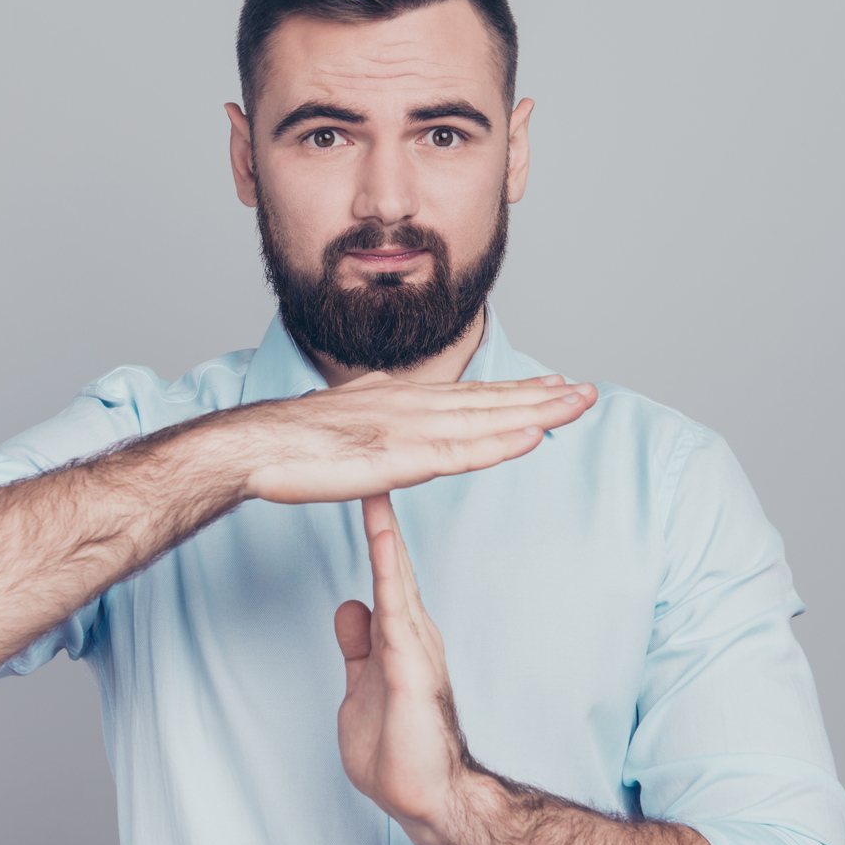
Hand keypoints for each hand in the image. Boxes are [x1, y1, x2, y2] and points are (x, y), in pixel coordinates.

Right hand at [244, 374, 594, 505]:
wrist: (257, 446)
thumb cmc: (292, 439)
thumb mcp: (344, 414)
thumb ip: (372, 406)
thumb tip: (386, 395)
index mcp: (401, 400)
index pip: (471, 394)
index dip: (516, 391)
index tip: (552, 386)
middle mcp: (413, 405)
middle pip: (491, 401)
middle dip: (544, 396)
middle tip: (588, 391)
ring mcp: (410, 429)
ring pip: (488, 420)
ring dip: (539, 412)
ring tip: (579, 405)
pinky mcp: (401, 458)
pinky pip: (463, 452)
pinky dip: (503, 443)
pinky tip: (535, 436)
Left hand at [333, 493, 466, 842]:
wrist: (428, 797)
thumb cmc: (398, 750)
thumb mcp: (361, 686)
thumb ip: (357, 646)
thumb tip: (349, 606)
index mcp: (399, 636)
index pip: (384, 573)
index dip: (374, 531)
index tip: (361, 487)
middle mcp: (412, 633)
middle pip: (393, 563)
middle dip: (382, 515)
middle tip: (374, 463)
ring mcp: (414, 647)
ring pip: (396, 577)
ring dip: (385, 531)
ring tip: (376, 485)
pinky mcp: (411, 666)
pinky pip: (396, 610)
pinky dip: (389, 572)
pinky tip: (382, 542)